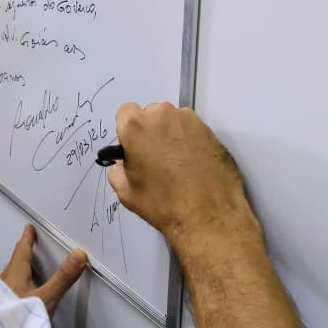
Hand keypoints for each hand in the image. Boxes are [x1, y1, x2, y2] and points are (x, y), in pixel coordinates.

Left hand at [0, 224, 86, 317]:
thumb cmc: (14, 320)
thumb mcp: (45, 298)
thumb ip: (62, 278)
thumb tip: (77, 255)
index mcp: (14, 274)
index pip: (21, 250)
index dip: (27, 238)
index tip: (28, 228)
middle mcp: (1, 282)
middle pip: (13, 263)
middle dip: (21, 254)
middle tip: (26, 245)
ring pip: (7, 278)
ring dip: (16, 272)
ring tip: (23, 271)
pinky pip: (4, 291)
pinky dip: (12, 288)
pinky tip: (15, 298)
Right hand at [106, 102, 254, 247]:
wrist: (208, 215)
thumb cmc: (162, 203)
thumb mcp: (126, 191)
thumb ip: (117, 169)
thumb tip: (124, 163)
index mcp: (135, 126)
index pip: (124, 112)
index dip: (128, 131)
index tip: (134, 148)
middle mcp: (162, 115)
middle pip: (150, 114)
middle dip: (150, 131)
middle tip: (155, 158)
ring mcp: (189, 120)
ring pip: (172, 121)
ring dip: (170, 134)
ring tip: (177, 163)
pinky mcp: (209, 130)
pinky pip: (192, 130)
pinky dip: (190, 141)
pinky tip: (193, 164)